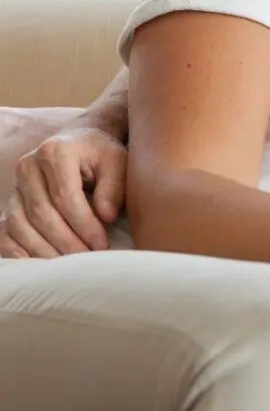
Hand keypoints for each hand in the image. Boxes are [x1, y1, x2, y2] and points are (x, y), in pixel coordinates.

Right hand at [0, 128, 126, 257]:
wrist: (79, 146)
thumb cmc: (101, 156)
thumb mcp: (117, 161)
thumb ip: (114, 186)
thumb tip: (106, 216)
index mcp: (55, 151)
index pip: (65, 196)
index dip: (84, 224)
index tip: (101, 244)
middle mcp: (27, 166)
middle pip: (42, 214)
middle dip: (66, 241)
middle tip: (87, 258)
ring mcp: (14, 186)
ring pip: (20, 226)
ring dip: (44, 250)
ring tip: (68, 264)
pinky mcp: (8, 203)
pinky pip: (5, 233)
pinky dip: (18, 252)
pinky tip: (40, 264)